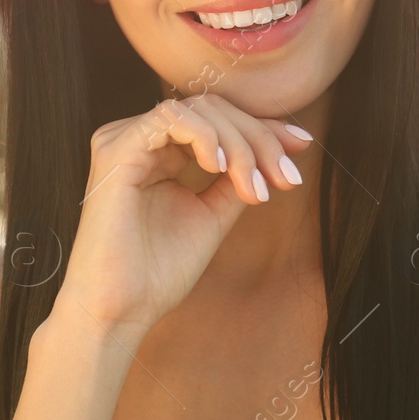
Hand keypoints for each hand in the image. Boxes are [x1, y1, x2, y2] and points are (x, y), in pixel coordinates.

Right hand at [56, 93, 313, 336]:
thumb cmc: (159, 272)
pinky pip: (170, 118)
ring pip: (198, 110)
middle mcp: (140, 139)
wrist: (122, 310)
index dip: (263, 128)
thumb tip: (277, 152)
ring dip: (239, 143)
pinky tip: (220, 167)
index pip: (217, 119)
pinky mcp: (116, 149)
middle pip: (213, 109)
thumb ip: (236, 180)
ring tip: (252, 187)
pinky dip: (205, 137)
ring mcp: (124, 140)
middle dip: (259, 138)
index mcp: (158, 152)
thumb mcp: (213, 215)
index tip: (302, 147)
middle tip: (286, 178)